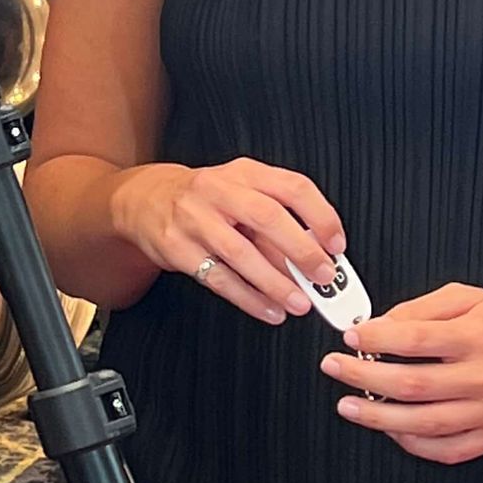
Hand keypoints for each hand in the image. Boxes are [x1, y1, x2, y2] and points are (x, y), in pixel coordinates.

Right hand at [112, 157, 345, 325]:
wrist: (146, 200)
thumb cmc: (205, 199)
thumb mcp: (241, 194)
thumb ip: (276, 223)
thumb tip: (315, 260)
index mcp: (244, 173)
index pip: (293, 187)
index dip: (321, 217)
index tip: (336, 245)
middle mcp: (218, 190)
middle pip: (267, 217)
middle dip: (301, 251)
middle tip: (323, 277)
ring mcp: (194, 218)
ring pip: (241, 253)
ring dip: (276, 283)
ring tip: (299, 303)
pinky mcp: (177, 248)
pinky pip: (219, 278)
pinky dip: (249, 299)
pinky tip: (269, 310)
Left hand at [321, 282, 482, 462]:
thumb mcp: (472, 299)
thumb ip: (424, 309)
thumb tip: (382, 323)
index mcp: (478, 337)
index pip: (414, 340)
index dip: (374, 339)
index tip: (351, 336)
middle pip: (412, 384)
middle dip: (363, 376)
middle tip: (334, 367)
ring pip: (425, 423)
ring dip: (378, 417)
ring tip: (348, 405)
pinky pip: (448, 450)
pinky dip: (414, 444)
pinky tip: (392, 430)